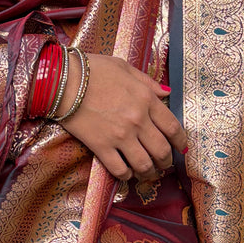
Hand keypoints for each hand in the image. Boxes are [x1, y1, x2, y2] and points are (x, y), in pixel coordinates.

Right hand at [58, 51, 185, 181]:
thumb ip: (148, 82)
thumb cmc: (93, 69)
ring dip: (149, 172)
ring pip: (144, 164)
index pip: (173, 127)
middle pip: (161, 150)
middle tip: (164, 164)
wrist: (63, 80)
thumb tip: (167, 93)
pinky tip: (127, 173)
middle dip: (166, 161)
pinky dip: (126, 175)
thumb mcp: (125, 67)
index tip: (180, 148)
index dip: (180, 142)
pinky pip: (119, 169)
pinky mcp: (101, 147)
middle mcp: (137, 120)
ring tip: (148, 173)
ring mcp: (120, 136)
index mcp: (146, 99)